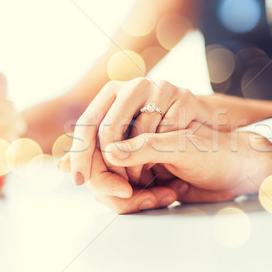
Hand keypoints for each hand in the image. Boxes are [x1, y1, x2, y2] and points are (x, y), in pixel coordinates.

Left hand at [69, 78, 209, 185]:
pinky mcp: (184, 98)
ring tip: (142, 179)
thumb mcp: (126, 142)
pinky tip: (165, 165)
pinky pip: (166, 135)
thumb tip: (63, 167)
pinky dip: (164, 155)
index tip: (79, 180)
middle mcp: (135, 85)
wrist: (208, 129)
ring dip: (139, 167)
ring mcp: (162, 88)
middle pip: (108, 129)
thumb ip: (97, 151)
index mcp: (114, 91)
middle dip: (109, 165)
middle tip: (115, 187)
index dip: (80, 153)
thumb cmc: (160, 138)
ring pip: (138, 136)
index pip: (87, 122)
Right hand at [100, 122, 271, 207]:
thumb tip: (110, 152)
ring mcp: (141, 158)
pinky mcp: (150, 177)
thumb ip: (146, 147)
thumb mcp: (180, 147)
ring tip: (168, 194)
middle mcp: (135, 136)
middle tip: (147, 197)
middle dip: (117, 191)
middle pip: (100, 167)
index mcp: (140, 116)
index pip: (100, 141)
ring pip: (113, 186)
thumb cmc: (218, 152)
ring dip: (136, 199)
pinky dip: (146, 201)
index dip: (97, 166)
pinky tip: (174, 193)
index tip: (119, 189)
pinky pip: (132, 197)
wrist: (241, 173)